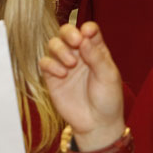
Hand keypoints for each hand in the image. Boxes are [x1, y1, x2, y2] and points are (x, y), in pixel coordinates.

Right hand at [40, 22, 124, 149]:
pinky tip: (62, 74)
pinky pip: (44, 62)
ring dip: (60, 49)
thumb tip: (84, 39)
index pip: (89, 30)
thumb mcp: (109, 76)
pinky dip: (51, 64)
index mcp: (96, 50)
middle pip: (67, 32)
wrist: (97, 124)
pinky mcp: (53, 78)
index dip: (87, 28)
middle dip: (68, 32)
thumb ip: (97, 57)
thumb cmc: (108, 99)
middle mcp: (79, 54)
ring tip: (71, 64)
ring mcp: (64, 65)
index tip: (87, 34)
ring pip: (53, 44)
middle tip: (75, 42)